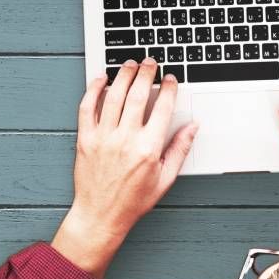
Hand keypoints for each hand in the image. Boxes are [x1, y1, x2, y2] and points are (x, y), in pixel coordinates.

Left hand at [51, 60, 197, 278]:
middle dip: (146, 74)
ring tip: (129, 64)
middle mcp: (125, 139)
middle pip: (137, 95)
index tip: (171, 79)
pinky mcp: (85, 137)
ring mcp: (103, 137)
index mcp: (148, 149)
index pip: (161, 109)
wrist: (101, 215)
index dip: (168, 89)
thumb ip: (179, 149)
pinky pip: (87, 106)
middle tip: (150, 62)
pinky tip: (101, 78)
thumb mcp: (165, 179)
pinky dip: (94, 89)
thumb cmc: (133, 201)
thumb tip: (193, 126)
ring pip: (113, 96)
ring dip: (123, 75)